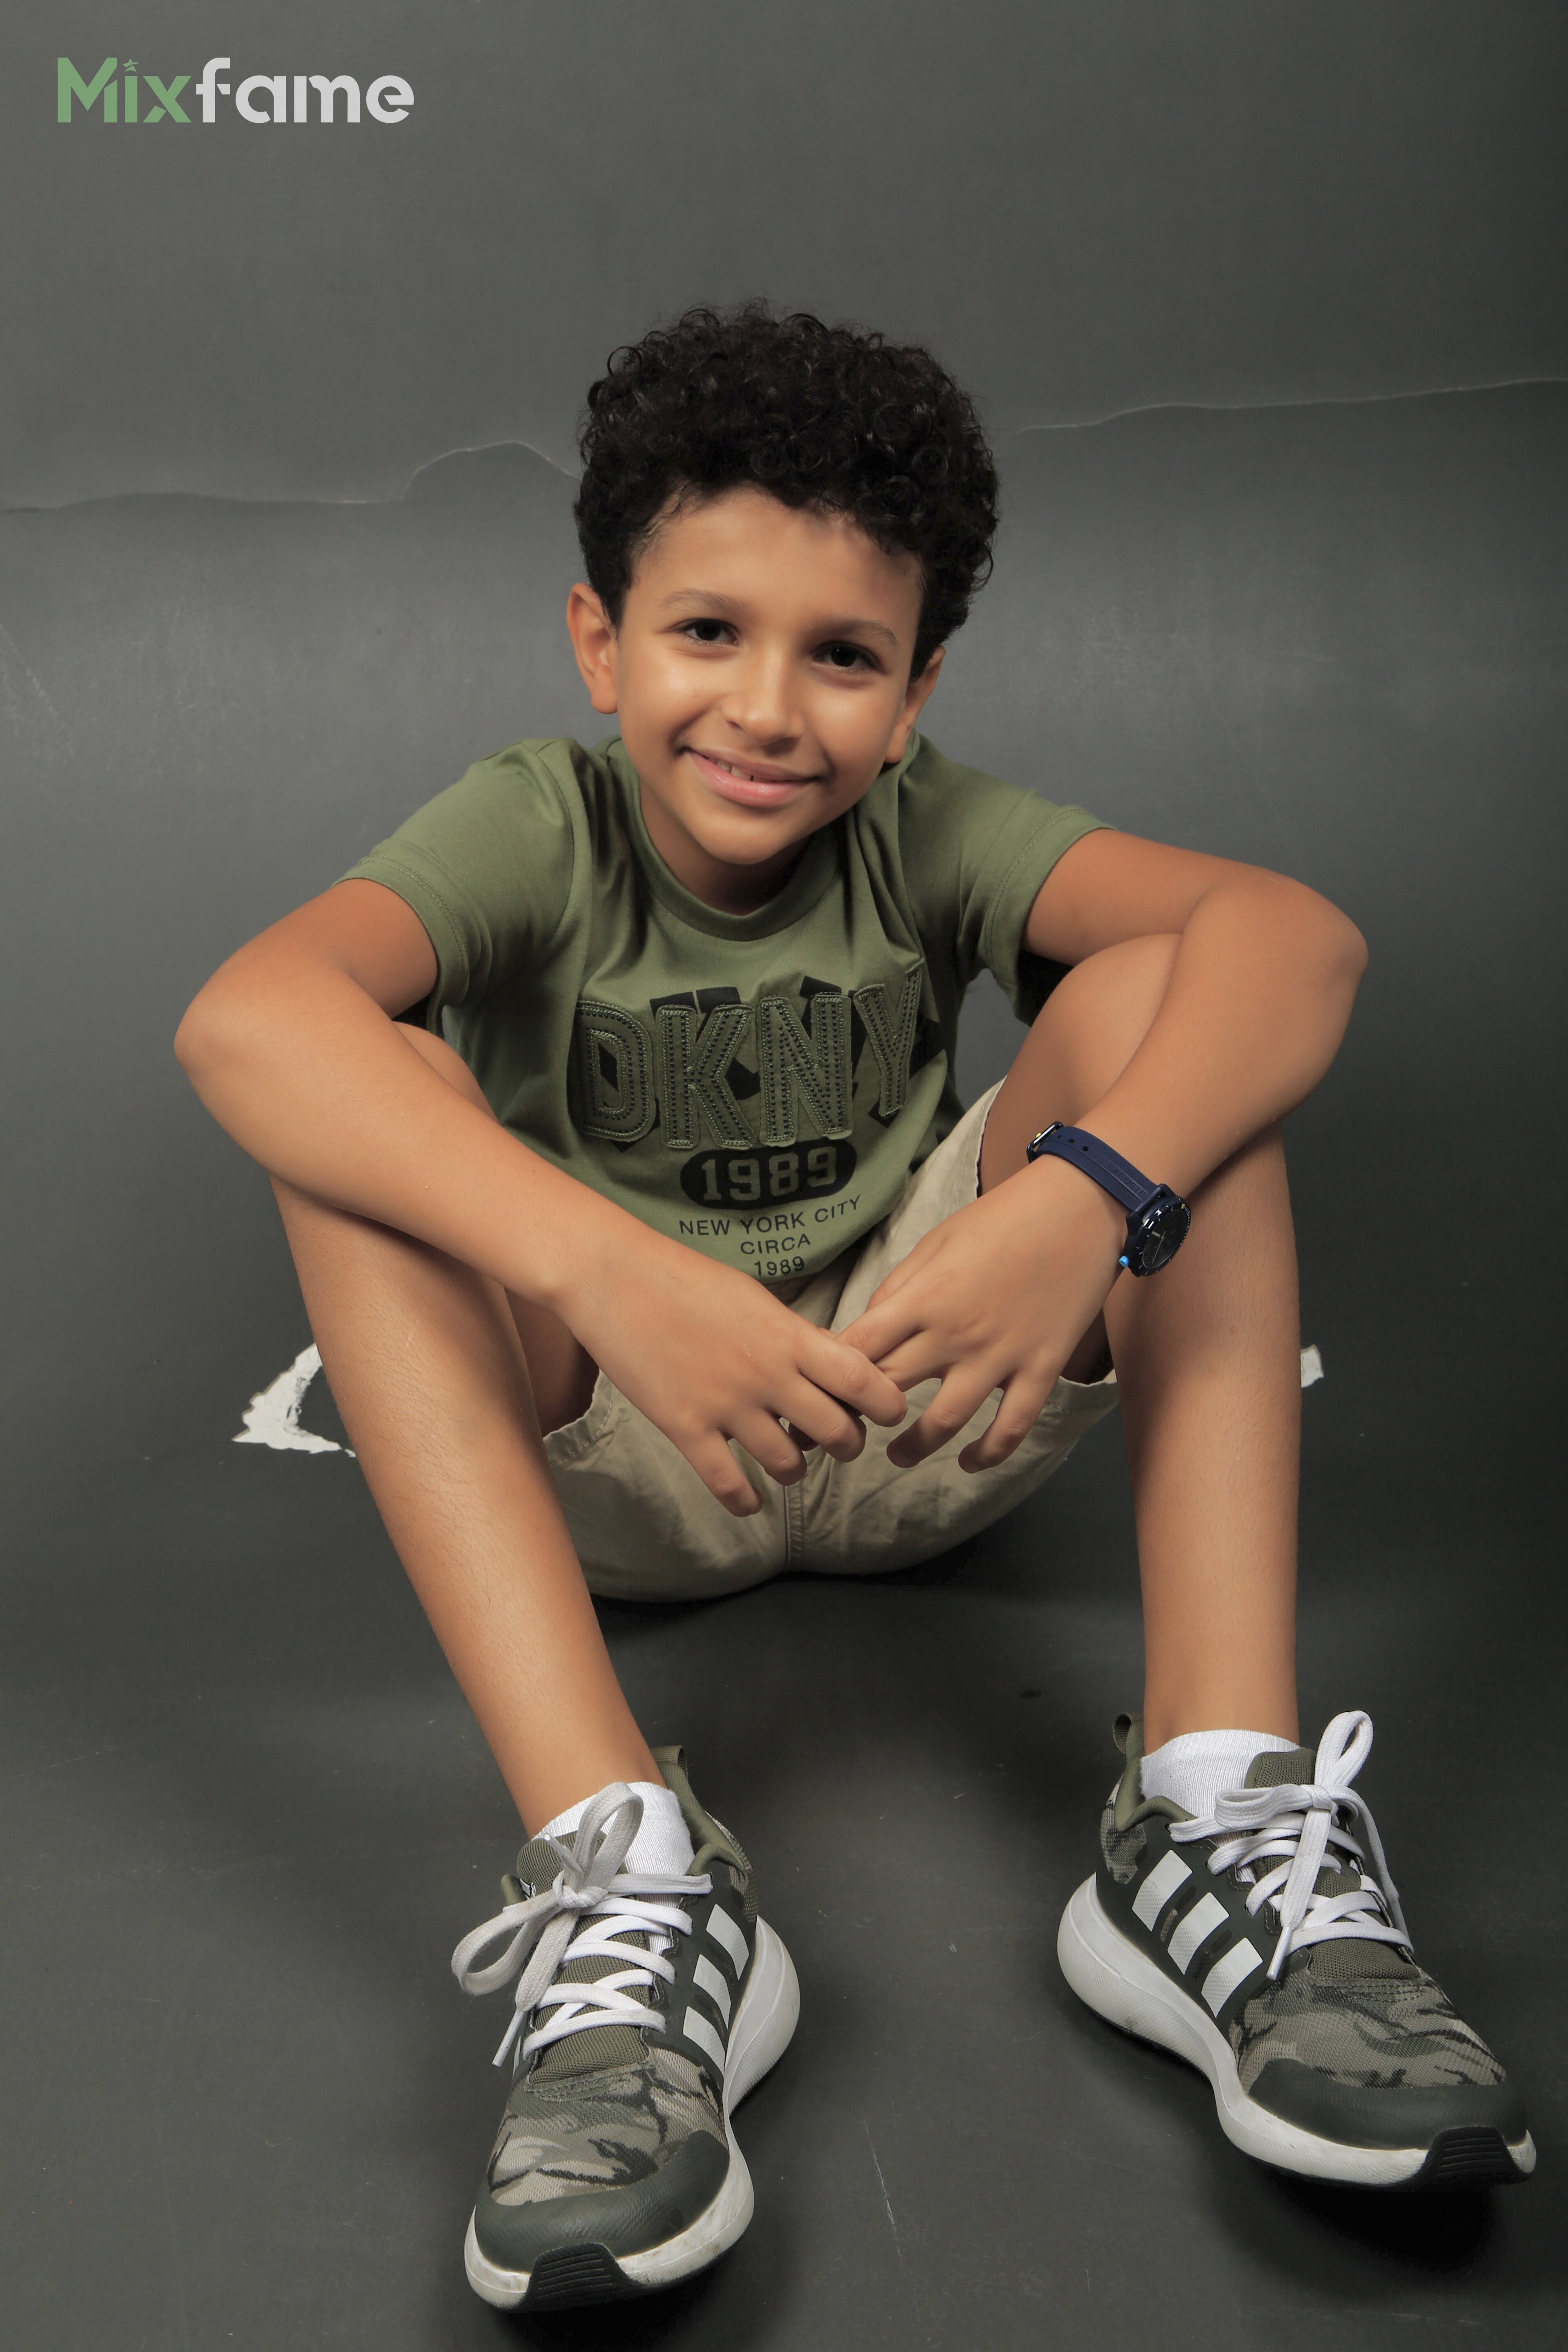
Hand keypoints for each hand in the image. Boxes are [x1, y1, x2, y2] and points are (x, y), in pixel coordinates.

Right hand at [561, 1227, 908, 1516]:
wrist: (613, 1276)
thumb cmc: (684, 1278)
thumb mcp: (753, 1297)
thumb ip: (793, 1334)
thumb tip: (829, 1360)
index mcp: (787, 1336)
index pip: (860, 1378)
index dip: (886, 1402)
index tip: (890, 1411)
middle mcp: (765, 1374)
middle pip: (836, 1432)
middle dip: (847, 1445)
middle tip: (839, 1442)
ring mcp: (725, 1404)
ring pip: (788, 1464)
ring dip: (796, 1470)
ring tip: (789, 1463)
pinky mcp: (684, 1427)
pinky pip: (728, 1483)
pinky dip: (746, 1500)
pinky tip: (750, 1501)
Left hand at [838, 1159, 1124, 1470]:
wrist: (1079, 1207)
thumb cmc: (1002, 1219)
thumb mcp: (936, 1243)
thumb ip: (898, 1288)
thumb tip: (865, 1328)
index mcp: (923, 1297)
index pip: (858, 1350)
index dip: (830, 1377)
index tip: (820, 1392)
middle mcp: (955, 1332)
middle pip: (889, 1389)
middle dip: (859, 1416)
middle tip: (846, 1430)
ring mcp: (999, 1355)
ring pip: (944, 1421)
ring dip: (914, 1446)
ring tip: (898, 1456)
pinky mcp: (1041, 1367)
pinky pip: (1011, 1426)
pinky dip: (988, 1453)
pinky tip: (969, 1461)